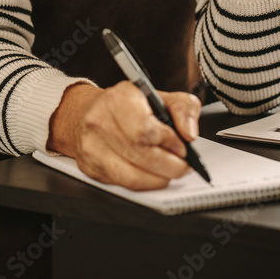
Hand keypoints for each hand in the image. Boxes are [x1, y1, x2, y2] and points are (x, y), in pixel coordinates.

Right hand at [47, 82, 201, 189]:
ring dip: (159, 178)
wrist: (90, 112)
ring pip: (133, 176)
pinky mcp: (90, 167)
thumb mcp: (160, 96)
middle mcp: (100, 121)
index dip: (169, 142)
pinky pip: (123, 184)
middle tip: (182, 164)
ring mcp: (92, 146)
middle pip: (142, 155)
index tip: (181, 146)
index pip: (146, 130)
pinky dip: (145, 183)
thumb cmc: (127, 105)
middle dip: (170, 164)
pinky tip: (153, 175)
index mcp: (118, 98)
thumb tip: (189, 133)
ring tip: (170, 171)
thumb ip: (183, 109)